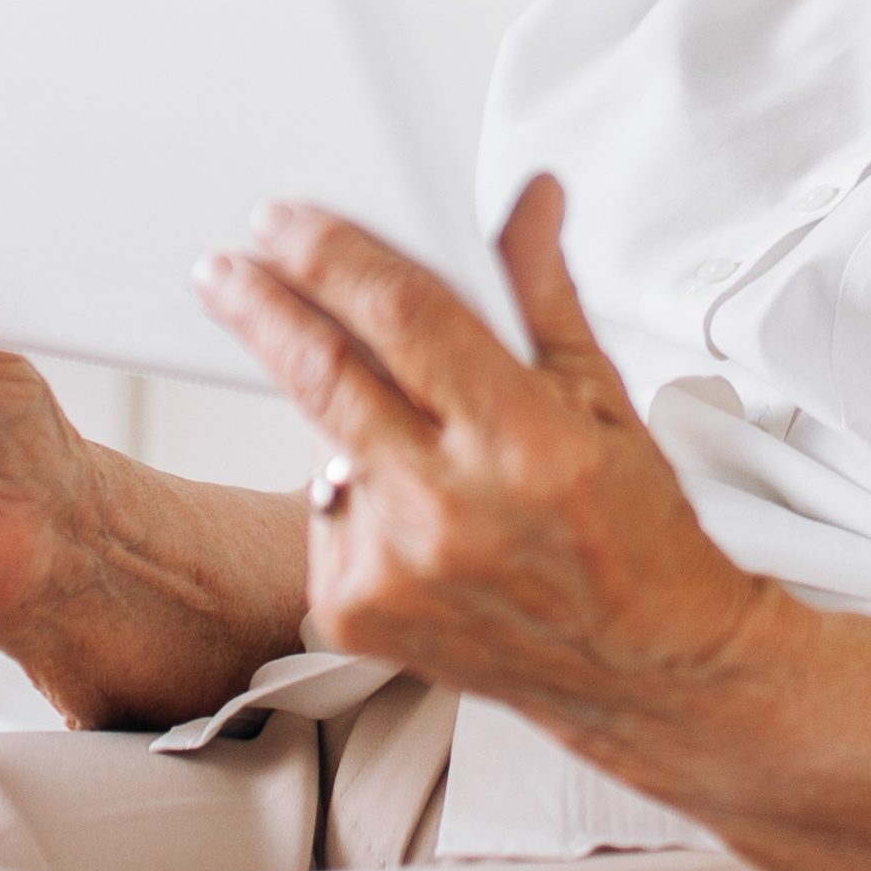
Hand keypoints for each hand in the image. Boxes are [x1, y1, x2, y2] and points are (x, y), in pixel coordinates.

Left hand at [195, 176, 786, 746]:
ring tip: (409, 444)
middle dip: (261, 309)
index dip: (332, 257)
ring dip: (336, 419)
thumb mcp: (602, 400)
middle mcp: (451, 508)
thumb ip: (542, 294)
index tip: (284, 223)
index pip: (403, 316)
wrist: (646, 669)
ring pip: (325, 445)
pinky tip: (411, 514)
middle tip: (225, 272)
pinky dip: (352, 494)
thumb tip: (527, 201)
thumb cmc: (634, 534)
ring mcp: (395, 569)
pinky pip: (325, 517)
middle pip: (323, 375)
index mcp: (524, 441)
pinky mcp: (356, 614)